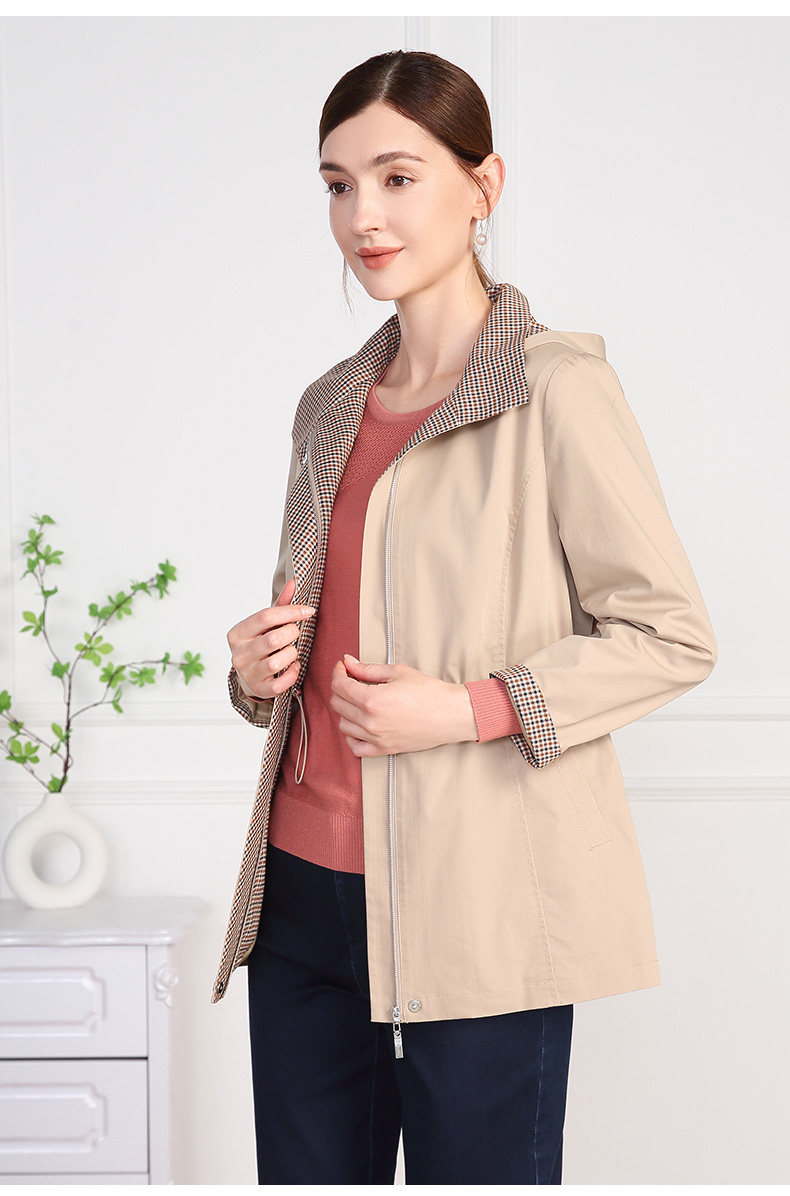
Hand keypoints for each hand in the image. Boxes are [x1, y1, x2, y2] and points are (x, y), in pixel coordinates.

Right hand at [227, 576, 315, 700]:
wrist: (248, 675)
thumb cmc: (260, 644)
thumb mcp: (266, 625)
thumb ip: (280, 605)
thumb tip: (294, 582)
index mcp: (238, 633)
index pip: (265, 617)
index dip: (290, 612)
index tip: (308, 611)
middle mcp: (239, 654)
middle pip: (273, 639)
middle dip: (292, 633)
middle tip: (296, 632)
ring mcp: (247, 673)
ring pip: (276, 662)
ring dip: (292, 654)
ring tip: (292, 651)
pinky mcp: (259, 689)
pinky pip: (280, 684)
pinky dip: (292, 674)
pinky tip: (294, 667)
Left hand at [329, 654, 478, 756]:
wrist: (451, 714)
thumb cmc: (429, 691)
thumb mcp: (397, 672)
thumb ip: (368, 669)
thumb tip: (348, 663)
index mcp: (372, 700)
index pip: (340, 686)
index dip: (338, 672)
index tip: (343, 666)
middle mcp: (370, 722)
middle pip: (338, 704)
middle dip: (340, 687)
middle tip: (351, 678)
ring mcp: (376, 738)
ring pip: (343, 725)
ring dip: (345, 709)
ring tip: (359, 700)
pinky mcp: (384, 749)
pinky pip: (355, 747)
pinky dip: (352, 736)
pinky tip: (359, 724)